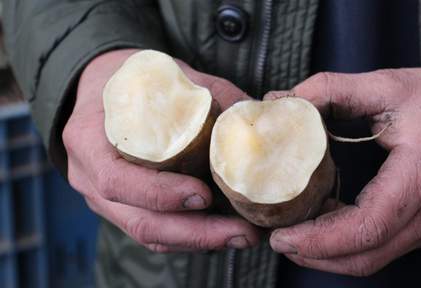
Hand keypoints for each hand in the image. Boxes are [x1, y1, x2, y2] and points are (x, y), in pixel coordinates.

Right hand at [63, 49, 258, 251]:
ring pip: (150, 234)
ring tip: (243, 236)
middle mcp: (89, 178)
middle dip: (196, 233)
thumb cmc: (132, 80)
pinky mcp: (123, 207)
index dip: (161, 194)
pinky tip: (224, 232)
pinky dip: (190, 236)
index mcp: (89, 140)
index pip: (117, 181)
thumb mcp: (163, 74)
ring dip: (200, 241)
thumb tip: (254, 113)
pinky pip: (156, 231)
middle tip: (243, 233)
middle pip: (140, 221)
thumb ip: (208, 92)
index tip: (204, 195)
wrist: (101, 88)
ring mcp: (103, 199)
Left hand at [265, 68, 420, 274]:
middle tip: (279, 237)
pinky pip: (383, 247)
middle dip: (314, 255)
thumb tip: (284, 101)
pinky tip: (326, 221)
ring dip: (329, 253)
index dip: (319, 240)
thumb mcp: (389, 86)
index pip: (367, 228)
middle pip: (365, 257)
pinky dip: (348, 243)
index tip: (283, 236)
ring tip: (294, 232)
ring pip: (372, 259)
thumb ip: (332, 89)